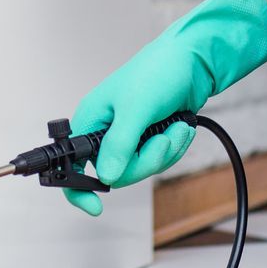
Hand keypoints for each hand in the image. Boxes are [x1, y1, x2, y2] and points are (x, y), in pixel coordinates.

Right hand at [63, 0, 266, 215]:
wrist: (194, 60)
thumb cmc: (159, 70)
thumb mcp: (137, 107)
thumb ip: (119, 143)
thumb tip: (106, 177)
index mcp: (91, 120)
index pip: (71, 164)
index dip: (78, 189)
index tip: (96, 206)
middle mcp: (106, 131)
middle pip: (116, 174)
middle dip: (145, 161)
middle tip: (161, 141)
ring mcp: (129, 137)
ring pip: (140, 169)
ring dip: (164, 151)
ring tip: (175, 128)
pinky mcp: (150, 138)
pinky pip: (158, 161)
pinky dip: (173, 147)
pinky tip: (180, 128)